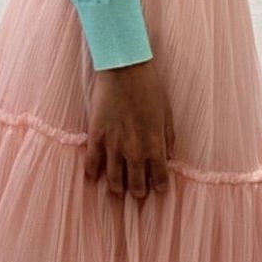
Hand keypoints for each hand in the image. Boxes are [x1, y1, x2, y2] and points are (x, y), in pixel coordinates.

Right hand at [84, 58, 175, 198]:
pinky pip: (92, 162)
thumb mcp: (166, 113)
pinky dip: (92, 173)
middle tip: (137, 191)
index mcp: (155, 145)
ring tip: (117, 190)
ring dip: (117, 188)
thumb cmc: (149, 87)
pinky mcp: (96, 136)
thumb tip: (169, 156)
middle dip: (138, 191)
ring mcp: (113, 145)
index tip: (159, 188)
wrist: (124, 69)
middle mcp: (135, 151)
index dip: (160, 186)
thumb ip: (168, 138)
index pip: (160, 177)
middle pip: (136, 184)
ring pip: (113, 179)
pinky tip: (93, 178)